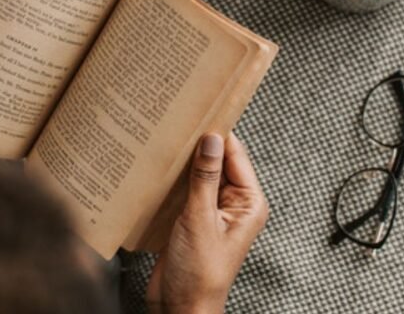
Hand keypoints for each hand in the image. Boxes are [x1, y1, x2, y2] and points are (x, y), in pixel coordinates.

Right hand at [146, 133, 268, 313]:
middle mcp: (233, 205)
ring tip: (162, 139)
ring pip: (197, 175)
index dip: (218, 132)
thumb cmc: (198, 276)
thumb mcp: (200, 220)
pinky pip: (183, 191)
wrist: (181, 309)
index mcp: (248, 203)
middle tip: (176, 120)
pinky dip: (171, 181)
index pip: (235, 155)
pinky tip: (155, 168)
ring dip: (181, 163)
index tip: (200, 109)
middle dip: (197, 145)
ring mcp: (211, 212)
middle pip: (216, 161)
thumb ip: (205, 178)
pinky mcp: (191, 219)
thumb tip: (211, 139)